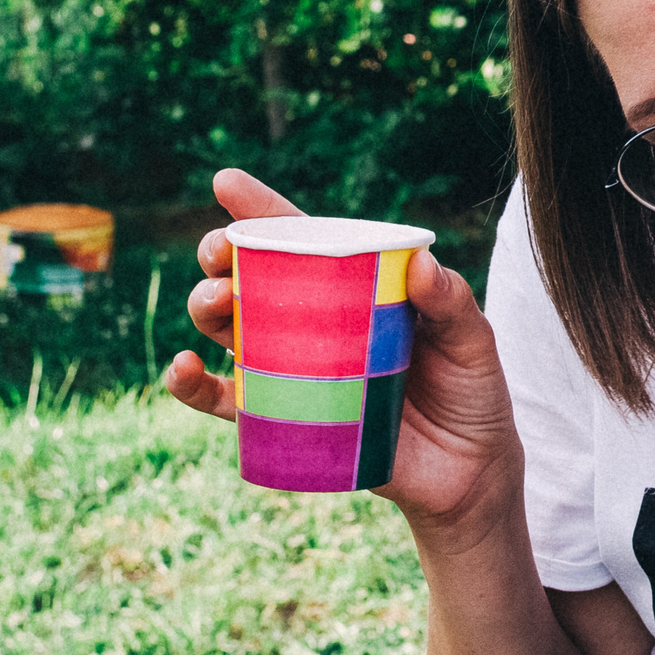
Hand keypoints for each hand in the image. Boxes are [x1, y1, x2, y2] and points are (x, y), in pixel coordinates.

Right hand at [162, 169, 522, 536]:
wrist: (470, 472)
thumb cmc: (471, 392)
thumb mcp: (472, 341)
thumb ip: (452, 302)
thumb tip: (421, 262)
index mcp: (354, 289)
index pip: (302, 240)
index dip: (260, 211)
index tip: (224, 182)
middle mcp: (315, 324)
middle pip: (252, 276)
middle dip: (222, 255)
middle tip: (219, 252)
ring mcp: (295, 371)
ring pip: (229, 329)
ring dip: (206, 308)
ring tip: (215, 302)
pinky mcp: (285, 421)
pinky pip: (226, 403)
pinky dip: (193, 385)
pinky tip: (182, 368)